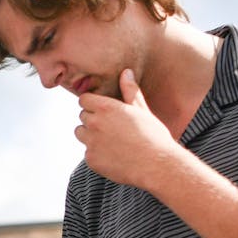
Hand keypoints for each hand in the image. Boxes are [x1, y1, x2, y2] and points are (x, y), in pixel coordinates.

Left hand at [74, 69, 174, 187]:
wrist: (156, 165)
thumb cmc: (153, 136)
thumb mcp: (142, 110)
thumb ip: (130, 91)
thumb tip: (126, 72)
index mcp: (106, 108)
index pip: (84, 99)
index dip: (93, 104)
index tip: (102, 110)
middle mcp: (95, 123)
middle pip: (82, 116)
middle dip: (93, 119)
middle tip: (112, 128)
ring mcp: (91, 142)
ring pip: (81, 133)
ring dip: (90, 135)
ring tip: (111, 141)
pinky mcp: (91, 159)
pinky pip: (87, 153)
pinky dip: (97, 154)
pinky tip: (114, 156)